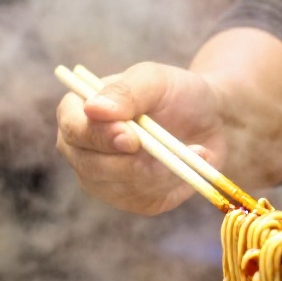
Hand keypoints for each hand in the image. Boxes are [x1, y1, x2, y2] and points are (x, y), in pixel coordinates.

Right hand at [55, 62, 227, 214]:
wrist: (208, 119)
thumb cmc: (175, 92)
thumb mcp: (154, 79)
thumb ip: (125, 91)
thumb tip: (93, 108)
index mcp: (79, 112)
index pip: (72, 129)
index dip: (97, 136)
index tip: (130, 136)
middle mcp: (82, 149)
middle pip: (89, 166)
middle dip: (129, 161)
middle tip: (165, 149)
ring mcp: (102, 179)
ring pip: (119, 186)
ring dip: (156, 170)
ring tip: (187, 148)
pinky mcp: (129, 200)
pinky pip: (142, 199)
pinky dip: (169, 182)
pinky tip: (186, 164)